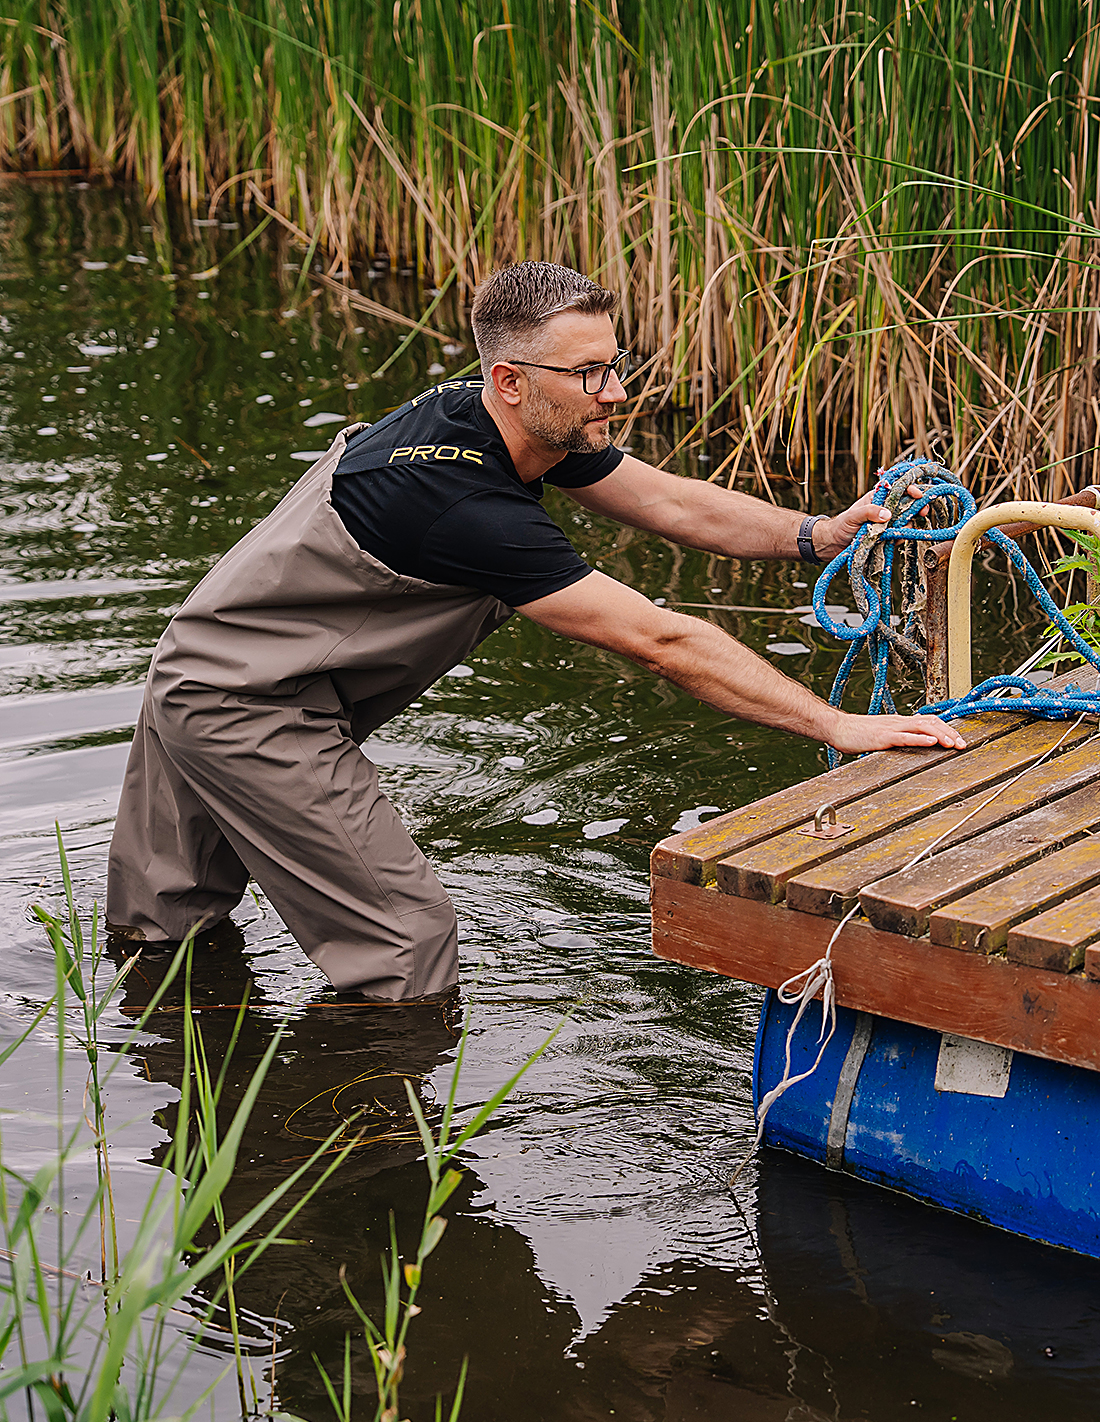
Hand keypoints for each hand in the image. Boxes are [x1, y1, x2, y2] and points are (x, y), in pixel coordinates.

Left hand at [812, 484, 924, 559]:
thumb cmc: (841, 526)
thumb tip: (888, 514)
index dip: (912, 489)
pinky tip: (892, 542)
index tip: (919, 495)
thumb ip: (869, 512)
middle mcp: (886, 508)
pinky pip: (900, 535)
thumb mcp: (854, 516)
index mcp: (878, 497)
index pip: (899, 489)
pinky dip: (899, 538)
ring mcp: (888, 522)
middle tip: (923, 513)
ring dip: (907, 525)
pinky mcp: (888, 535)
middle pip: (909, 503)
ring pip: (907, 520)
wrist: (834, 545)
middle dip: (918, 507)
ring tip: (897, 532)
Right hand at [827, 711, 966, 754]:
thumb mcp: (883, 733)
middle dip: (950, 733)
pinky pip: (905, 736)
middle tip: (963, 744)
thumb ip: (899, 735)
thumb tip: (915, 740)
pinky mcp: (883, 737)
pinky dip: (920, 738)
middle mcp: (900, 722)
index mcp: (901, 722)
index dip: (947, 729)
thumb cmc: (858, 733)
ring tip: (953, 743)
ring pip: (922, 727)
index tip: (959, 740)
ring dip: (940, 735)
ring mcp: (892, 728)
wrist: (838, 728)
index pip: (930, 721)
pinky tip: (931, 742)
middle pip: (931, 722)